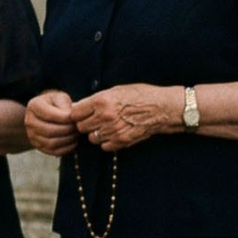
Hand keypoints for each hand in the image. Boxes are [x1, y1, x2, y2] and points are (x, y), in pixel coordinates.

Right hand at [26, 90, 79, 155]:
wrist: (48, 114)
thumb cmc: (57, 104)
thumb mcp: (60, 97)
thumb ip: (65, 104)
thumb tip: (70, 117)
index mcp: (34, 106)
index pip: (50, 115)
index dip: (67, 118)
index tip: (77, 118)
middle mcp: (29, 121)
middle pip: (50, 131)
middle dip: (68, 130)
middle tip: (79, 127)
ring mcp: (32, 135)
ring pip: (52, 143)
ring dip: (68, 140)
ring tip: (76, 134)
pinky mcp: (39, 146)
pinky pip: (54, 152)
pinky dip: (66, 148)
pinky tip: (73, 141)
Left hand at [70, 83, 186, 151]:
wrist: (163, 108)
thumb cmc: (140, 95)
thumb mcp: (115, 90)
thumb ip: (95, 100)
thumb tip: (77, 106)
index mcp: (101, 101)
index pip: (74, 113)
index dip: (77, 114)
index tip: (82, 113)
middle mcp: (105, 116)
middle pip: (81, 127)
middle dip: (86, 124)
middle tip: (95, 120)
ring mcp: (113, 130)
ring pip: (92, 138)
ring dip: (96, 134)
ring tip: (107, 126)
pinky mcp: (122, 141)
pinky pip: (104, 146)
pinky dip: (107, 142)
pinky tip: (114, 134)